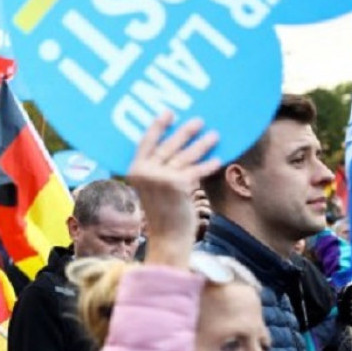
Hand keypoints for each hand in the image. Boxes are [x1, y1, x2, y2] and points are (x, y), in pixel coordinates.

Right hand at [126, 113, 220, 268]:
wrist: (167, 237)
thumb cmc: (162, 213)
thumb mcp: (152, 189)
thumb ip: (157, 170)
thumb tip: (179, 149)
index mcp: (134, 171)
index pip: (146, 142)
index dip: (157, 126)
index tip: (169, 112)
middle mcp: (145, 172)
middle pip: (168, 145)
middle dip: (185, 132)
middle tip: (199, 120)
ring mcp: (161, 178)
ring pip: (185, 155)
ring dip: (202, 144)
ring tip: (214, 135)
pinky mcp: (178, 185)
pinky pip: (196, 170)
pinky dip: (207, 165)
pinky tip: (217, 160)